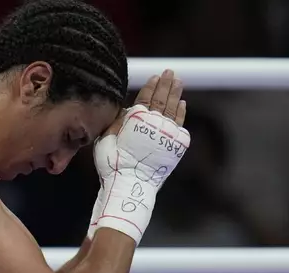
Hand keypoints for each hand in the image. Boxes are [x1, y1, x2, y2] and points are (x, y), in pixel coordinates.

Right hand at [87, 69, 190, 243]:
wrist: (130, 183)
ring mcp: (166, 133)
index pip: (145, 98)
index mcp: (136, 119)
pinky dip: (181, 113)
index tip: (156, 77)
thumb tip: (127, 109)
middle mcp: (153, 123)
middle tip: (171, 73)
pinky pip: (180, 124)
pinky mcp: (176, 145)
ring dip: (175, 94)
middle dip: (166, 85)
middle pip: (161, 99)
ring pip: (172, 109)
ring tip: (178, 82)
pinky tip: (182, 104)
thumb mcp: (106, 138)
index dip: (150, 87)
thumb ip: (116, 121)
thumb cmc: (113, 164)